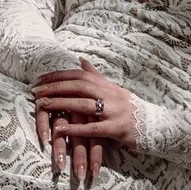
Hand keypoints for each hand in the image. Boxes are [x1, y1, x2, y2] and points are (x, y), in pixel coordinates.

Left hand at [32, 60, 135, 189]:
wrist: (155, 126)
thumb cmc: (130, 109)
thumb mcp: (114, 89)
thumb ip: (96, 76)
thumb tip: (81, 60)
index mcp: (107, 85)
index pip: (78, 75)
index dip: (58, 76)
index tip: (39, 80)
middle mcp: (110, 94)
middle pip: (78, 86)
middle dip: (55, 87)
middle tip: (35, 91)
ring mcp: (114, 111)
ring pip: (83, 104)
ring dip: (61, 104)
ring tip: (42, 105)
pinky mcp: (117, 129)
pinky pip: (93, 128)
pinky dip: (76, 128)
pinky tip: (60, 129)